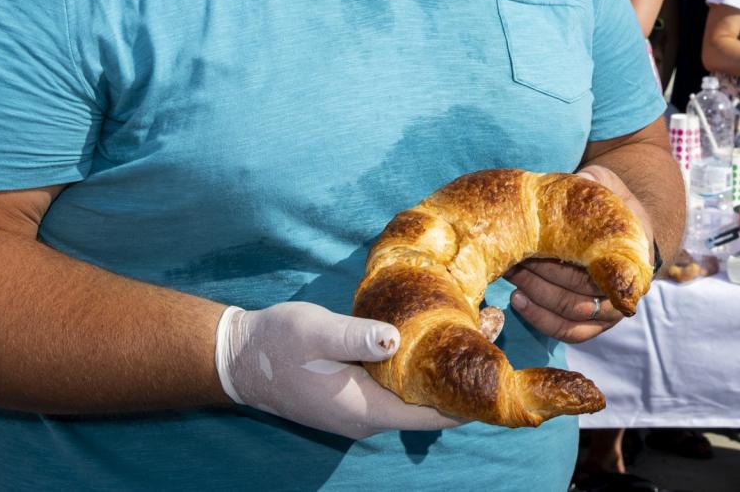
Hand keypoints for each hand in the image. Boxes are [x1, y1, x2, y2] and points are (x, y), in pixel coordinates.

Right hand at [216, 300, 499, 439]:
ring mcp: (364, 410)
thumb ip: (354, 337)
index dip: (471, 394)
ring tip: (479, 320)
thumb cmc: (276, 345)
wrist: (238, 359)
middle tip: (495, 323)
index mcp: (367, 410)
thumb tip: (392, 338)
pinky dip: (424, 365)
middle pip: (433, 403)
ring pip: (419, 394)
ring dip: (446, 366)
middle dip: (465, 372)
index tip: (501, 364)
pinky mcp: (358, 396)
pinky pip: (402, 388)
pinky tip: (437, 333)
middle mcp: (371, 418)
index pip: (435, 414)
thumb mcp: (315, 333)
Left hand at [506, 165, 649, 344]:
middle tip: (514, 257)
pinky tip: (517, 299)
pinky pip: (565, 330)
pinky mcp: (590, 324)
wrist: (619, 227)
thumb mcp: (605, 185)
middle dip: (543, 276)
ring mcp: (607, 312)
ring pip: (570, 315)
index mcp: (631, 257)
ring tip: (511, 274)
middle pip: (580, 294)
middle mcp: (623, 290)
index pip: (606, 273)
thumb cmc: (607, 203)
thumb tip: (580, 181)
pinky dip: (539, 318)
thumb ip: (594, 185)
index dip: (576, 269)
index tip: (548, 256)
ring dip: (536, 297)